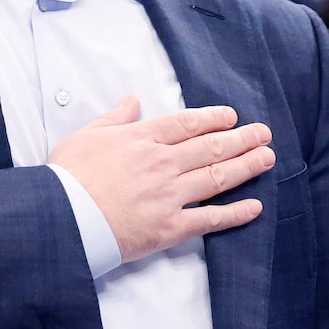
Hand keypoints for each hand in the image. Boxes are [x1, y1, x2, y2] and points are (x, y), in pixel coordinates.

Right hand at [48, 98, 274, 265]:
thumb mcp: (85, 136)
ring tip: (267, 158)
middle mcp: (162, 163)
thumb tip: (132, 101)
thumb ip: (113, 118)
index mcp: (141, 139)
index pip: (187, 124)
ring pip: (216, 177)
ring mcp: (169, 195)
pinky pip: (210, 218)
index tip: (231, 117)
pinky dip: (235, 213)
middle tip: (263, 133)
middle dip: (241, 139)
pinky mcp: (169, 227)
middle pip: (210, 147)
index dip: (213, 119)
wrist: (62, 218)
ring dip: (246, 166)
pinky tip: (255, 207)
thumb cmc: (67, 178)